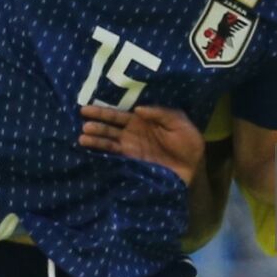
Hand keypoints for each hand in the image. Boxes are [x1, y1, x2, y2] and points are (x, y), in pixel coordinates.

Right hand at [79, 104, 204, 184]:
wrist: (194, 167)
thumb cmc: (189, 142)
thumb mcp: (179, 122)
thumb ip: (160, 113)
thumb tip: (138, 108)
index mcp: (142, 121)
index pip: (119, 114)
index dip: (103, 111)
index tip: (86, 109)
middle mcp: (133, 134)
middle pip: (110, 128)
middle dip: (96, 124)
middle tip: (82, 122)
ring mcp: (131, 149)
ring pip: (109, 142)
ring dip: (96, 140)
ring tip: (82, 138)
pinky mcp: (133, 163)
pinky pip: (115, 157)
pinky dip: (103, 155)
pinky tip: (92, 152)